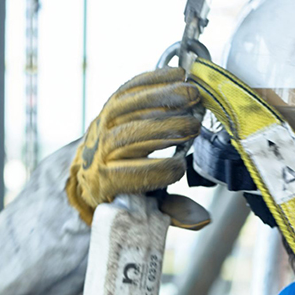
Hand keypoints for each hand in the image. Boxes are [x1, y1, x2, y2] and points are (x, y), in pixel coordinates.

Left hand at [66, 68, 205, 226]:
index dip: (161, 171)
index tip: (182, 168)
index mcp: (108, 180)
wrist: (91, 164)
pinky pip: (131, 87)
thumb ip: (173, 212)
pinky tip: (178, 75)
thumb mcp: (147, 206)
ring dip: (165, 98)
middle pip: (132, 136)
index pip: (134, 175)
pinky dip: (156, 79)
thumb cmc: (124, 188)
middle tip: (193, 126)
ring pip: (132, 106)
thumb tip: (202, 219)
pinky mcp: (111, 102)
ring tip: (192, 95)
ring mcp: (104, 122)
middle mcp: (101, 149)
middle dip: (165, 129)